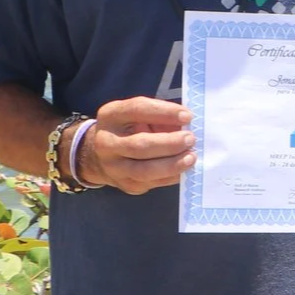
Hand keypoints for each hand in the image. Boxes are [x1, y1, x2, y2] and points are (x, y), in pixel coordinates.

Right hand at [75, 97, 195, 193]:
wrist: (103, 155)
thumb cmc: (131, 128)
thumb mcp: (140, 114)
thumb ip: (161, 115)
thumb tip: (188, 124)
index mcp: (111, 115)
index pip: (137, 110)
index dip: (164, 113)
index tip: (187, 116)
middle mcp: (107, 142)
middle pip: (139, 145)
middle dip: (169, 143)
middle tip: (190, 139)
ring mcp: (113, 167)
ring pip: (144, 170)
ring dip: (172, 165)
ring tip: (191, 157)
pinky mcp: (125, 184)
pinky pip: (151, 182)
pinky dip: (171, 176)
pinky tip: (184, 169)